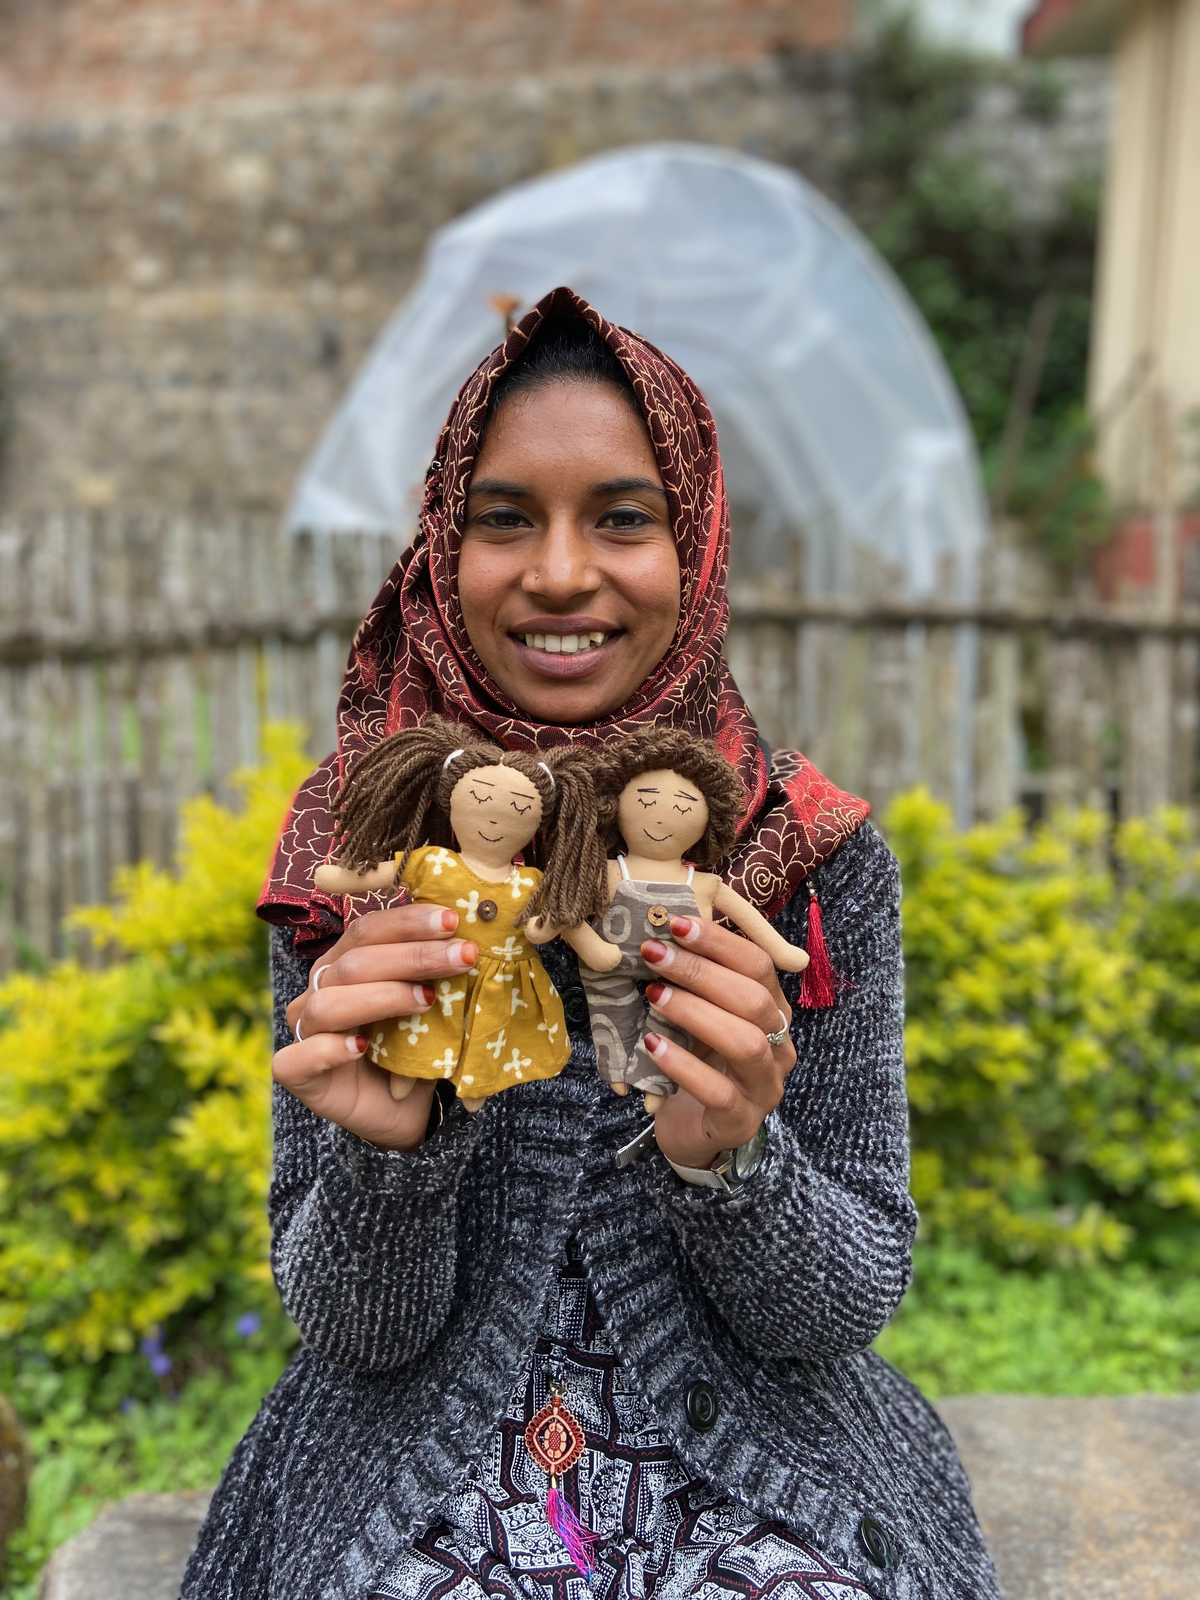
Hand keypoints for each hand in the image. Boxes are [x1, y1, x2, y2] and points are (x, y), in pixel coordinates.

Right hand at [274, 905, 478, 1151]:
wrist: (402, 1111)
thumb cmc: (414, 1049)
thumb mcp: (430, 1007)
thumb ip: (436, 977)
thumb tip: (469, 942)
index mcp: (345, 963)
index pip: (368, 930)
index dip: (408, 923)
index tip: (453, 921)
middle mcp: (320, 989)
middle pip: (355, 962)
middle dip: (413, 956)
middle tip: (462, 956)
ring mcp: (304, 1030)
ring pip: (328, 1003)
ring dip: (382, 997)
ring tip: (427, 1000)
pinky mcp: (296, 1072)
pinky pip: (298, 1058)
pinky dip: (331, 1049)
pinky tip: (362, 1046)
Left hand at [639, 915, 794, 1169]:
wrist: (694, 1129)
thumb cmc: (697, 1062)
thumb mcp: (698, 1017)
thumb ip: (694, 983)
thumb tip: (661, 932)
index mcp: (773, 1011)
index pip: (758, 966)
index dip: (719, 942)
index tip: (675, 923)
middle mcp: (779, 1046)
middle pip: (754, 999)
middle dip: (701, 972)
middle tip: (654, 953)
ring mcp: (764, 1087)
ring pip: (746, 1043)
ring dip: (696, 1013)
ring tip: (654, 995)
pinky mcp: (740, 1122)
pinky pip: (718, 1091)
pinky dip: (684, 1065)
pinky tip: (653, 1044)